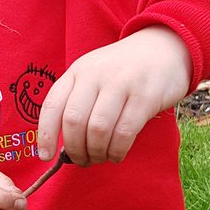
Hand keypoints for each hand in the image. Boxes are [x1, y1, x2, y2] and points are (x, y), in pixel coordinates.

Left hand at [37, 26, 192, 165]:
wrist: (165, 48)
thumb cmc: (123, 71)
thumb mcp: (94, 76)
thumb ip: (78, 103)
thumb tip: (63, 148)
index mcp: (78, 71)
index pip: (53, 106)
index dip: (45, 135)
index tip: (45, 156)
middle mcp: (96, 75)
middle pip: (74, 122)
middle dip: (75, 150)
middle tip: (81, 161)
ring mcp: (121, 84)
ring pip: (98, 130)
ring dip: (96, 153)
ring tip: (99, 158)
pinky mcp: (146, 96)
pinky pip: (124, 133)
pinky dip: (117, 151)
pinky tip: (116, 155)